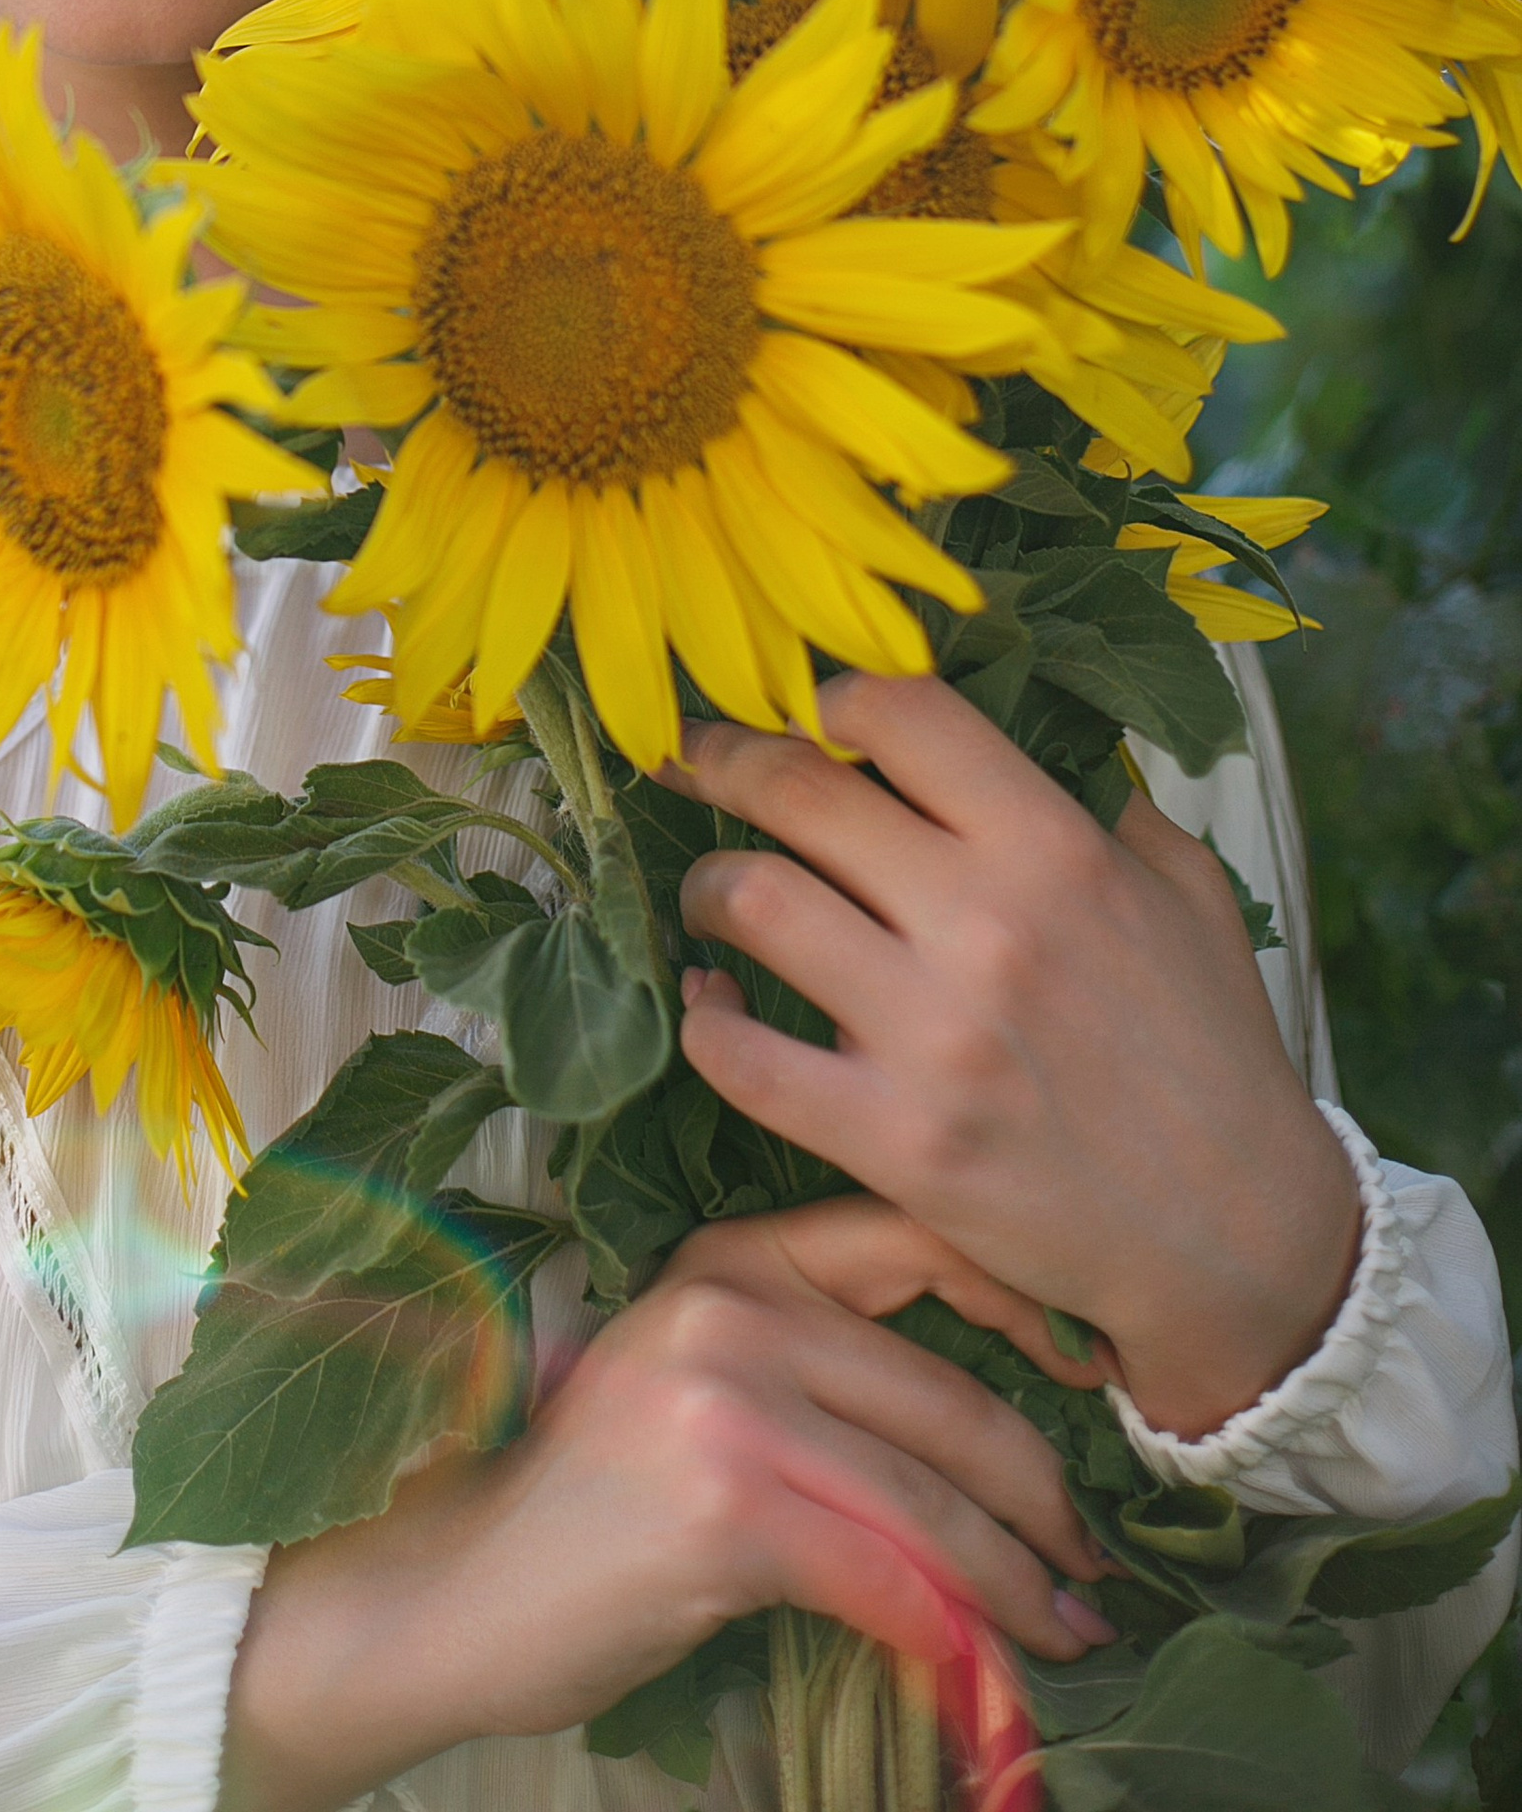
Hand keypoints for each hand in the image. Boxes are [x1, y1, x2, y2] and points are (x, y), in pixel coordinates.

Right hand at [218, 1191, 1112, 1811]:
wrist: (465, 1589)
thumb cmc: (597, 1505)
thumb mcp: (698, 1385)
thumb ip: (814, 1366)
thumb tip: (995, 1428)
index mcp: (730, 1257)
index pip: (915, 1241)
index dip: (1024, 1306)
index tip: (1094, 1383)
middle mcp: (730, 1305)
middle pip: (946, 1393)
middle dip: (1042, 1492)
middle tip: (1098, 1561)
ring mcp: (726, 1401)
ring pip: (932, 1497)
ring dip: (1020, 1579)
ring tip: (1073, 1627)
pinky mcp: (728, 1506)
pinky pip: (891, 1575)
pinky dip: (960, 1634)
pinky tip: (998, 1672)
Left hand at [669, 674, 1363, 1442]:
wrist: (1240, 1237)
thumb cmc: (1213, 1049)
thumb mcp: (1184, 890)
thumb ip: (1094, 800)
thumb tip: (1014, 721)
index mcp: (1056, 848)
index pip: (899, 710)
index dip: (829, 694)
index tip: (802, 709)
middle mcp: (985, 925)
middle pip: (796, 788)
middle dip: (721, 757)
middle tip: (692, 759)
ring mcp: (932, 1037)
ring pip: (751, 900)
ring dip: (706, 883)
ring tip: (709, 891)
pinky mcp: (894, 1142)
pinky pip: (742, 1059)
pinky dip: (706, 1019)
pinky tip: (710, 1000)